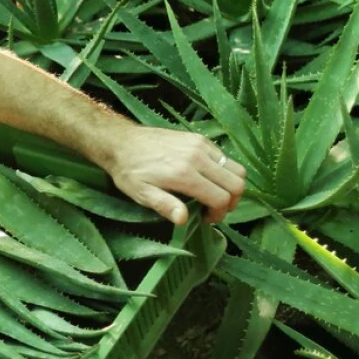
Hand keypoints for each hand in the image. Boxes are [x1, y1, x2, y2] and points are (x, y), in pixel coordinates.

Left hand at [93, 124, 245, 224]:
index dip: (219, 214)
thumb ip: (164, 205)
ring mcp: (200, 144)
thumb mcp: (141, 193)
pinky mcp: (199, 138)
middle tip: (213, 209)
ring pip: (235, 168)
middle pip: (236, 183)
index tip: (206, 219)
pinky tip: (205, 178)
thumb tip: (184, 219)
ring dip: (230, 186)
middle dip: (231, 202)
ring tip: (214, 195)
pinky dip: (223, 171)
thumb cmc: (130, 171)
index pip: (221, 198)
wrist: (121, 142)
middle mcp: (198, 157)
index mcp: (184, 174)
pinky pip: (224, 156)